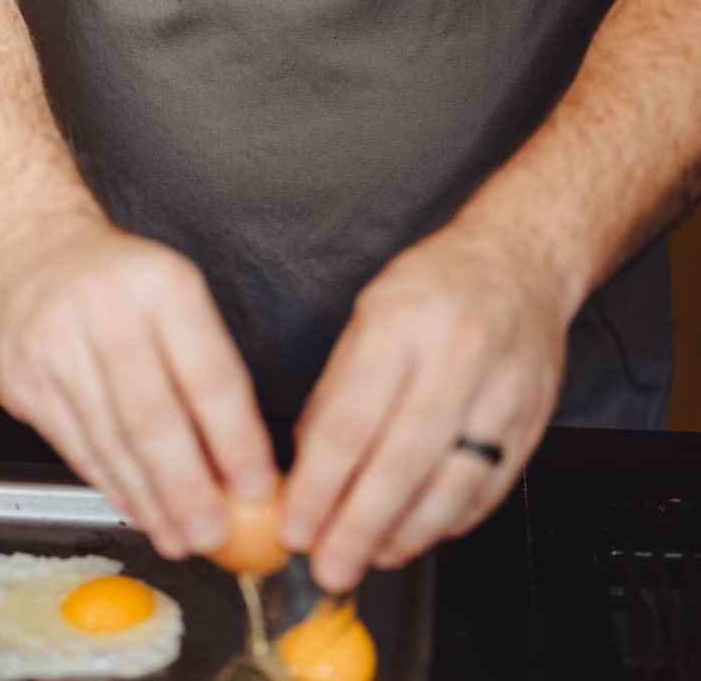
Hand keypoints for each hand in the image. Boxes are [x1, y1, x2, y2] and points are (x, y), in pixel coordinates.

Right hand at [0, 218, 275, 558]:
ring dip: (148, 498)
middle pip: (153, 417)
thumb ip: (207, 363)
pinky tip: (135, 505)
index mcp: (162, 286)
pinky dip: (109, 482)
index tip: (255, 484)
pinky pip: (74, 444)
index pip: (208, 375)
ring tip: (178, 534)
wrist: (32, 249)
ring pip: (110, 440)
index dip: (234, 439)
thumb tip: (240, 450)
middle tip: (213, 531)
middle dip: (187, 486)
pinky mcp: (23, 379)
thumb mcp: (178, 293)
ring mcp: (56, 345)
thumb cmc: (120, 278)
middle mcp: (106, 312)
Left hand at [281, 224, 571, 591]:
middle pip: (400, 464)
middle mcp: (455, 357)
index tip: (296, 525)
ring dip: (406, 535)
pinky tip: (420, 533)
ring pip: (452, 486)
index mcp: (399, 326)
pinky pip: (491, 487)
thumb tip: (308, 463)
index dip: (318, 487)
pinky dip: (451, 521)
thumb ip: (337, 389)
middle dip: (358, 527)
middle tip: (329, 565)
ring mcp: (502, 390)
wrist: (518, 263)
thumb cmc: (435, 285)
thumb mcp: (367, 315)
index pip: (349, 424)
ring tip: (372, 556)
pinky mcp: (531, 418)